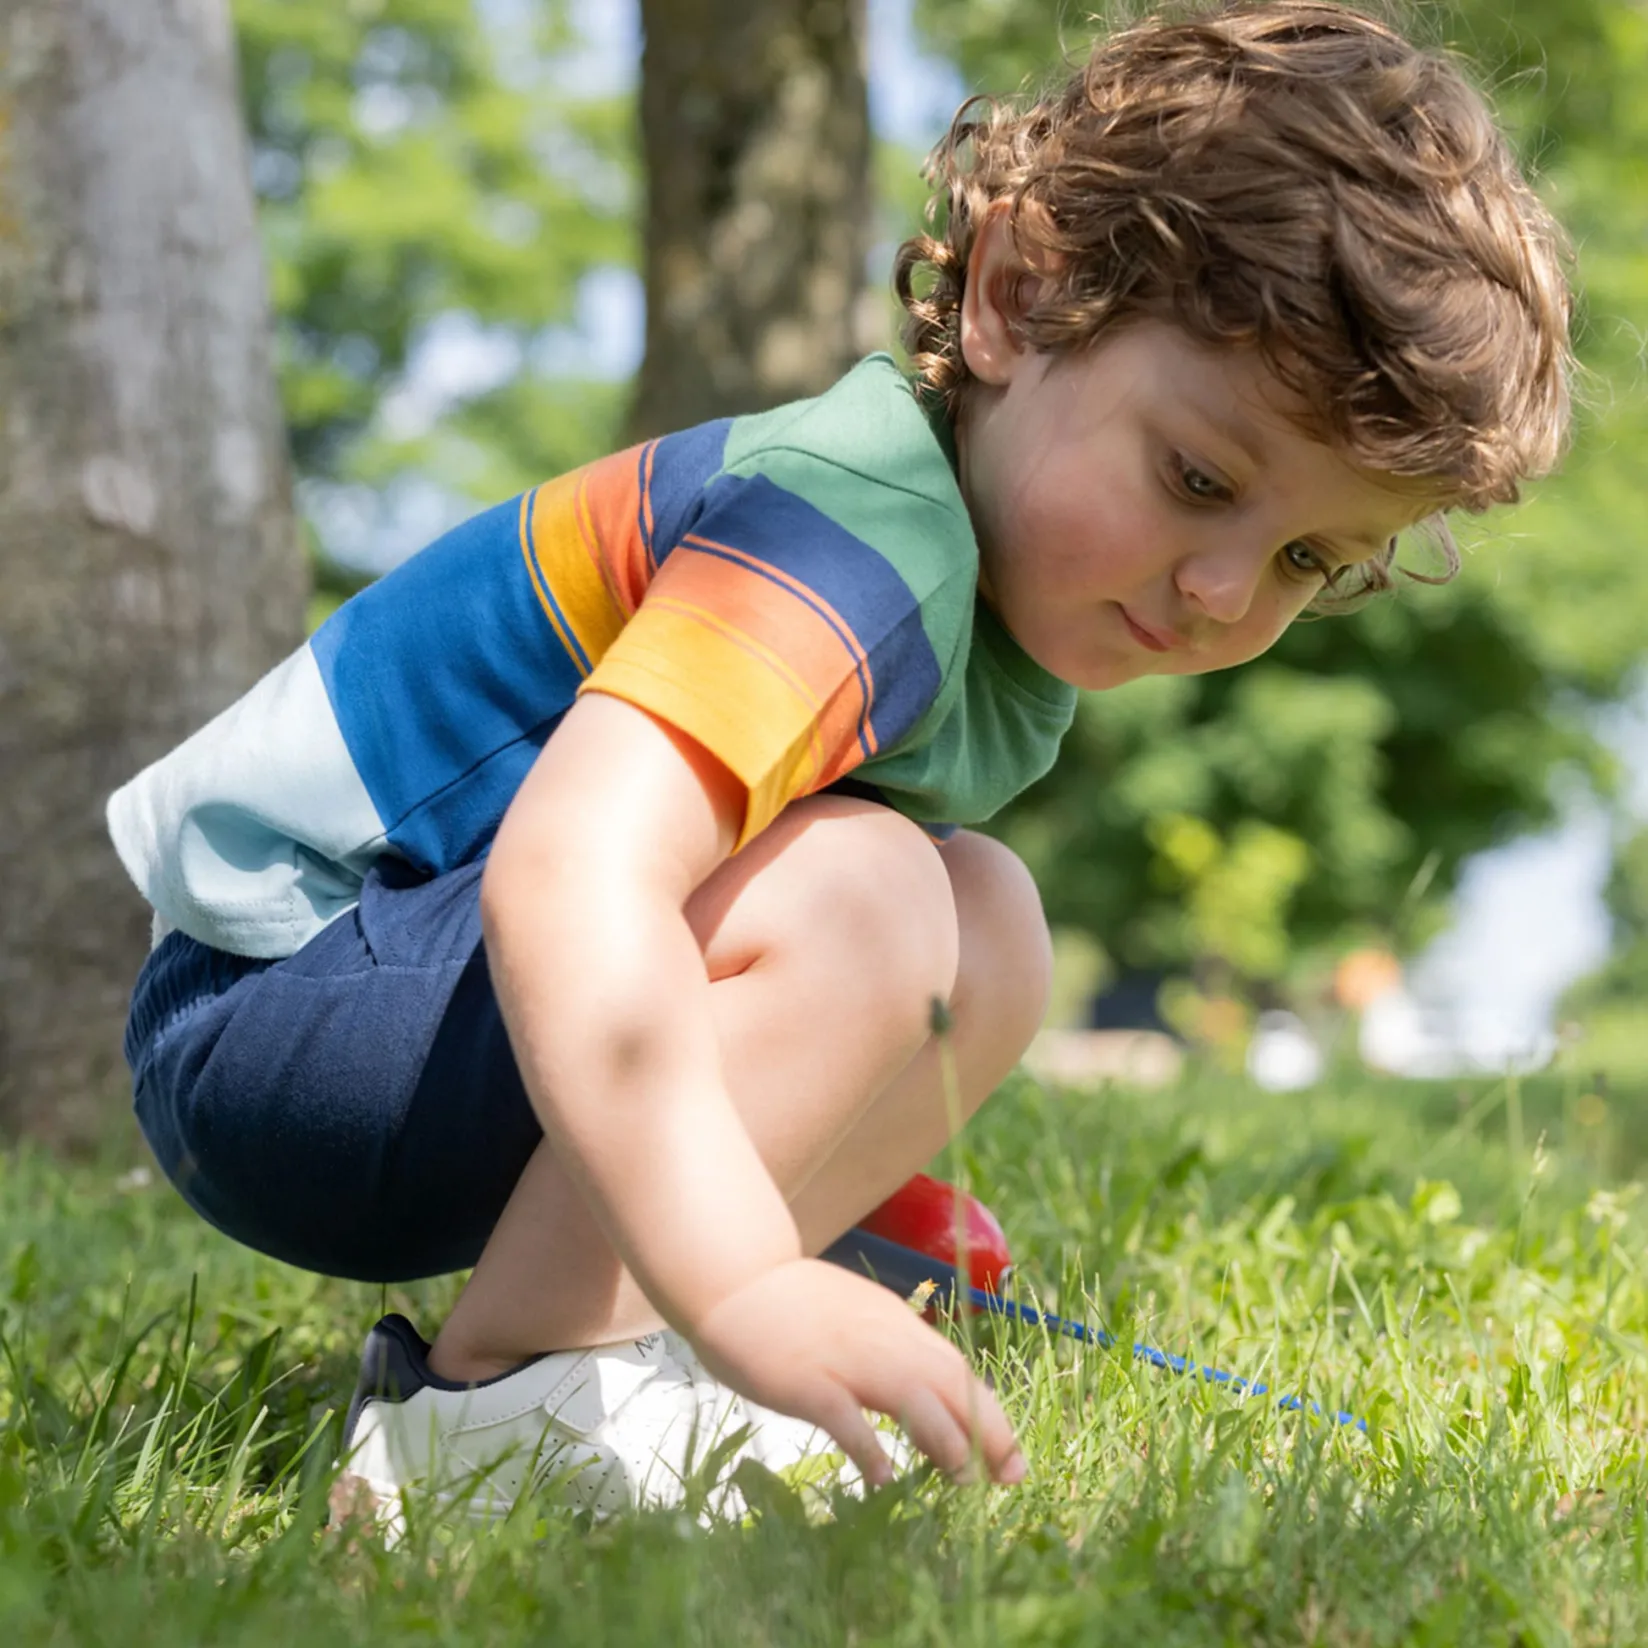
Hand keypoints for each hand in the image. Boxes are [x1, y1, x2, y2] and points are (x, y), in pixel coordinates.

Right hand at [691, 1257, 1025, 1487]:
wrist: (734, 1276)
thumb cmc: (792, 1304)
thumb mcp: (856, 1316)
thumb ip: (890, 1347)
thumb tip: (928, 1392)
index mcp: (893, 1324)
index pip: (957, 1370)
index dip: (991, 1415)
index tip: (1013, 1459)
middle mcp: (879, 1338)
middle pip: (948, 1383)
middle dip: (986, 1431)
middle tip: (1007, 1478)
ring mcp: (842, 1358)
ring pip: (911, 1396)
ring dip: (943, 1438)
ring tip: (960, 1478)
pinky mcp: (805, 1379)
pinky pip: (845, 1417)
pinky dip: (869, 1448)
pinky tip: (881, 1477)